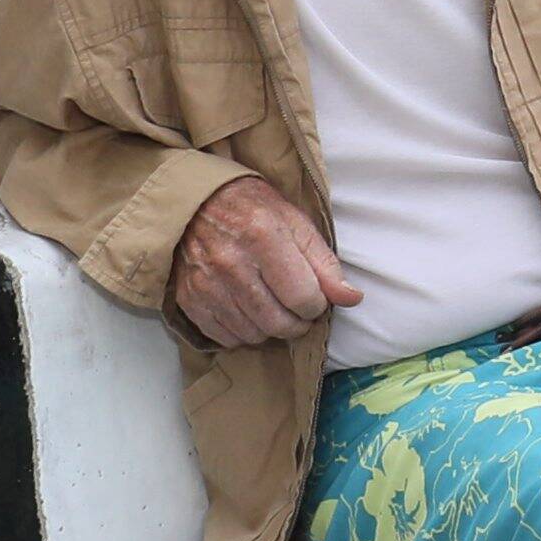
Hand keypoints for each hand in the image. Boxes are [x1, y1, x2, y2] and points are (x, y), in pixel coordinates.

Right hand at [168, 174, 363, 349]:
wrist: (196, 202)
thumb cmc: (252, 209)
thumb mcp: (295, 222)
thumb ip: (324, 263)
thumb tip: (352, 298)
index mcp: (263, 236)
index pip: (304, 298)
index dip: (317, 303)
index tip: (313, 295)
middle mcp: (231, 263)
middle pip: (279, 323)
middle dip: (297, 323)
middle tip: (297, 308)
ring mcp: (206, 284)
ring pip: (254, 335)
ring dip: (271, 328)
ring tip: (272, 306)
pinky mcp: (189, 299)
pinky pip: (226, 338)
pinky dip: (242, 332)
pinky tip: (247, 311)